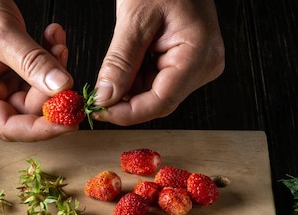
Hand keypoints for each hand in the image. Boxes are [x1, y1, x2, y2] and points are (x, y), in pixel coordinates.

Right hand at [0, 0, 74, 140]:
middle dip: (51, 90)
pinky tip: (52, 39)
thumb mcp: (1, 34)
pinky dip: (49, 59)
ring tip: (56, 42)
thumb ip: (32, 62)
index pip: (7, 126)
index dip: (40, 129)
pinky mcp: (9, 76)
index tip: (69, 123)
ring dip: (53, 69)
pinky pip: (37, 77)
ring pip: (36, 93)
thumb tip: (61, 87)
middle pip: (26, 111)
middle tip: (64, 62)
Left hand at [92, 0, 224, 124]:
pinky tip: (116, 76)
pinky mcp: (186, 62)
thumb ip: (120, 61)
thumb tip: (105, 97)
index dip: (127, 113)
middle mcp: (204, 65)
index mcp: (198, 55)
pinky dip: (133, 82)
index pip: (161, 101)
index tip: (98, 112)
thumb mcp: (135, 18)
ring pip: (155, 95)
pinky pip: (156, 82)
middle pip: (158, 101)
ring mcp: (197, 65)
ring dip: (126, 94)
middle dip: (124, 105)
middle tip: (94, 101)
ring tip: (102, 86)